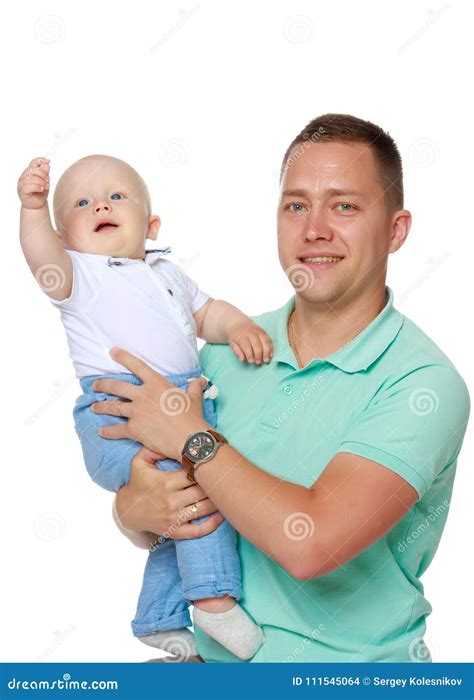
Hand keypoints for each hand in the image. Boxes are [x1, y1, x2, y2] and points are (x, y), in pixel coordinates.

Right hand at [18, 157, 49, 208]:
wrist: (37, 204)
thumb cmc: (40, 192)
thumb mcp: (45, 181)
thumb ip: (45, 173)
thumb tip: (47, 164)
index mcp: (30, 172)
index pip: (33, 162)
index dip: (40, 160)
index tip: (48, 161)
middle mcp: (24, 176)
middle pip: (33, 169)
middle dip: (43, 174)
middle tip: (48, 180)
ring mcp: (22, 183)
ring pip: (32, 178)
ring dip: (41, 182)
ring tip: (46, 187)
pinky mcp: (22, 191)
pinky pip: (29, 186)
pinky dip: (37, 187)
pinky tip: (41, 189)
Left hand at [91, 348, 211, 460]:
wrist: (189, 439)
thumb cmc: (192, 417)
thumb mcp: (194, 398)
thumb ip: (194, 387)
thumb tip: (201, 381)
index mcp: (156, 384)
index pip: (137, 366)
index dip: (123, 357)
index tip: (112, 351)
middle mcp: (143, 395)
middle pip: (117, 386)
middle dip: (103, 385)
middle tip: (95, 385)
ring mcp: (137, 412)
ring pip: (113, 407)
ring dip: (101, 407)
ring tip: (94, 407)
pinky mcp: (134, 429)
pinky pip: (116, 429)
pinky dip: (108, 431)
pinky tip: (101, 432)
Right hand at [115, 447, 223, 538]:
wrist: (126, 511)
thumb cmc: (137, 483)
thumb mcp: (138, 462)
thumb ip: (152, 448)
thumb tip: (169, 439)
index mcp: (166, 482)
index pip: (194, 474)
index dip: (206, 469)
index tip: (216, 463)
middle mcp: (171, 500)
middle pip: (202, 491)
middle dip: (215, 484)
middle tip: (226, 477)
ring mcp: (173, 518)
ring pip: (203, 509)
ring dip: (217, 502)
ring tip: (227, 493)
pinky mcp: (174, 531)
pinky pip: (197, 531)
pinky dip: (212, 525)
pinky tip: (221, 516)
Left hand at [228, 320, 272, 363]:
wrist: (238, 323)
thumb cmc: (235, 335)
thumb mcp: (232, 343)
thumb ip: (237, 351)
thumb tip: (242, 360)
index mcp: (241, 335)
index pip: (246, 345)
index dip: (249, 354)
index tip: (251, 361)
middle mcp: (250, 332)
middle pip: (257, 343)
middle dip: (258, 354)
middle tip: (258, 362)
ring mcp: (258, 330)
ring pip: (265, 341)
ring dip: (267, 351)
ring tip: (266, 360)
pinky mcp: (263, 331)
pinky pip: (269, 339)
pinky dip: (271, 347)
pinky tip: (271, 354)